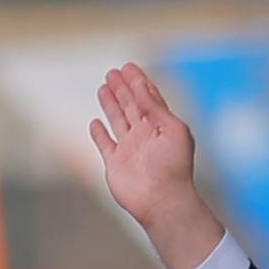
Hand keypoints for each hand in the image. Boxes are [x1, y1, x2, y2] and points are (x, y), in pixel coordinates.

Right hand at [92, 61, 227, 268]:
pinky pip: (104, 144)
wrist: (162, 200)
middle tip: (113, 72)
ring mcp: (130, 149)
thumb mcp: (171, 129)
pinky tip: (95, 122)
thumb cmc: (173, 166)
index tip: (129, 67)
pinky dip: (99, 133)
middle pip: (131, 105)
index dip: (139, 82)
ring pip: (117, 120)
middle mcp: (145, 135)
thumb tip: (142, 86)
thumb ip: (154, 107)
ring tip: (105, 87)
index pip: (149, 98)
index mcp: (162, 126)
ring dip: (111, 103)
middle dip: (123, 88)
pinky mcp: (115, 163)